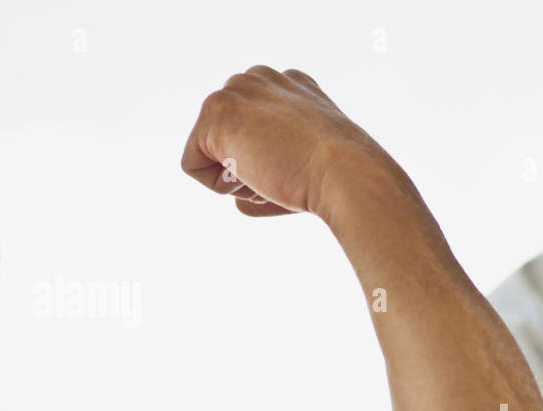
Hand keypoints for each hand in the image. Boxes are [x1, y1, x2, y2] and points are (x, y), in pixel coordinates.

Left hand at [180, 65, 405, 222]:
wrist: (349, 176)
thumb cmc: (340, 181)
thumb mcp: (314, 167)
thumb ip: (277, 168)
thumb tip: (238, 199)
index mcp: (291, 86)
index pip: (254, 133)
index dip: (271, 166)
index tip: (301, 169)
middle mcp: (262, 78)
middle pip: (229, 142)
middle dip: (251, 169)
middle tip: (289, 172)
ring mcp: (238, 90)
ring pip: (211, 152)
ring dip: (239, 177)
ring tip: (276, 172)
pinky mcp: (216, 111)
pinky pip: (193, 165)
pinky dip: (220, 185)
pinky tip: (257, 174)